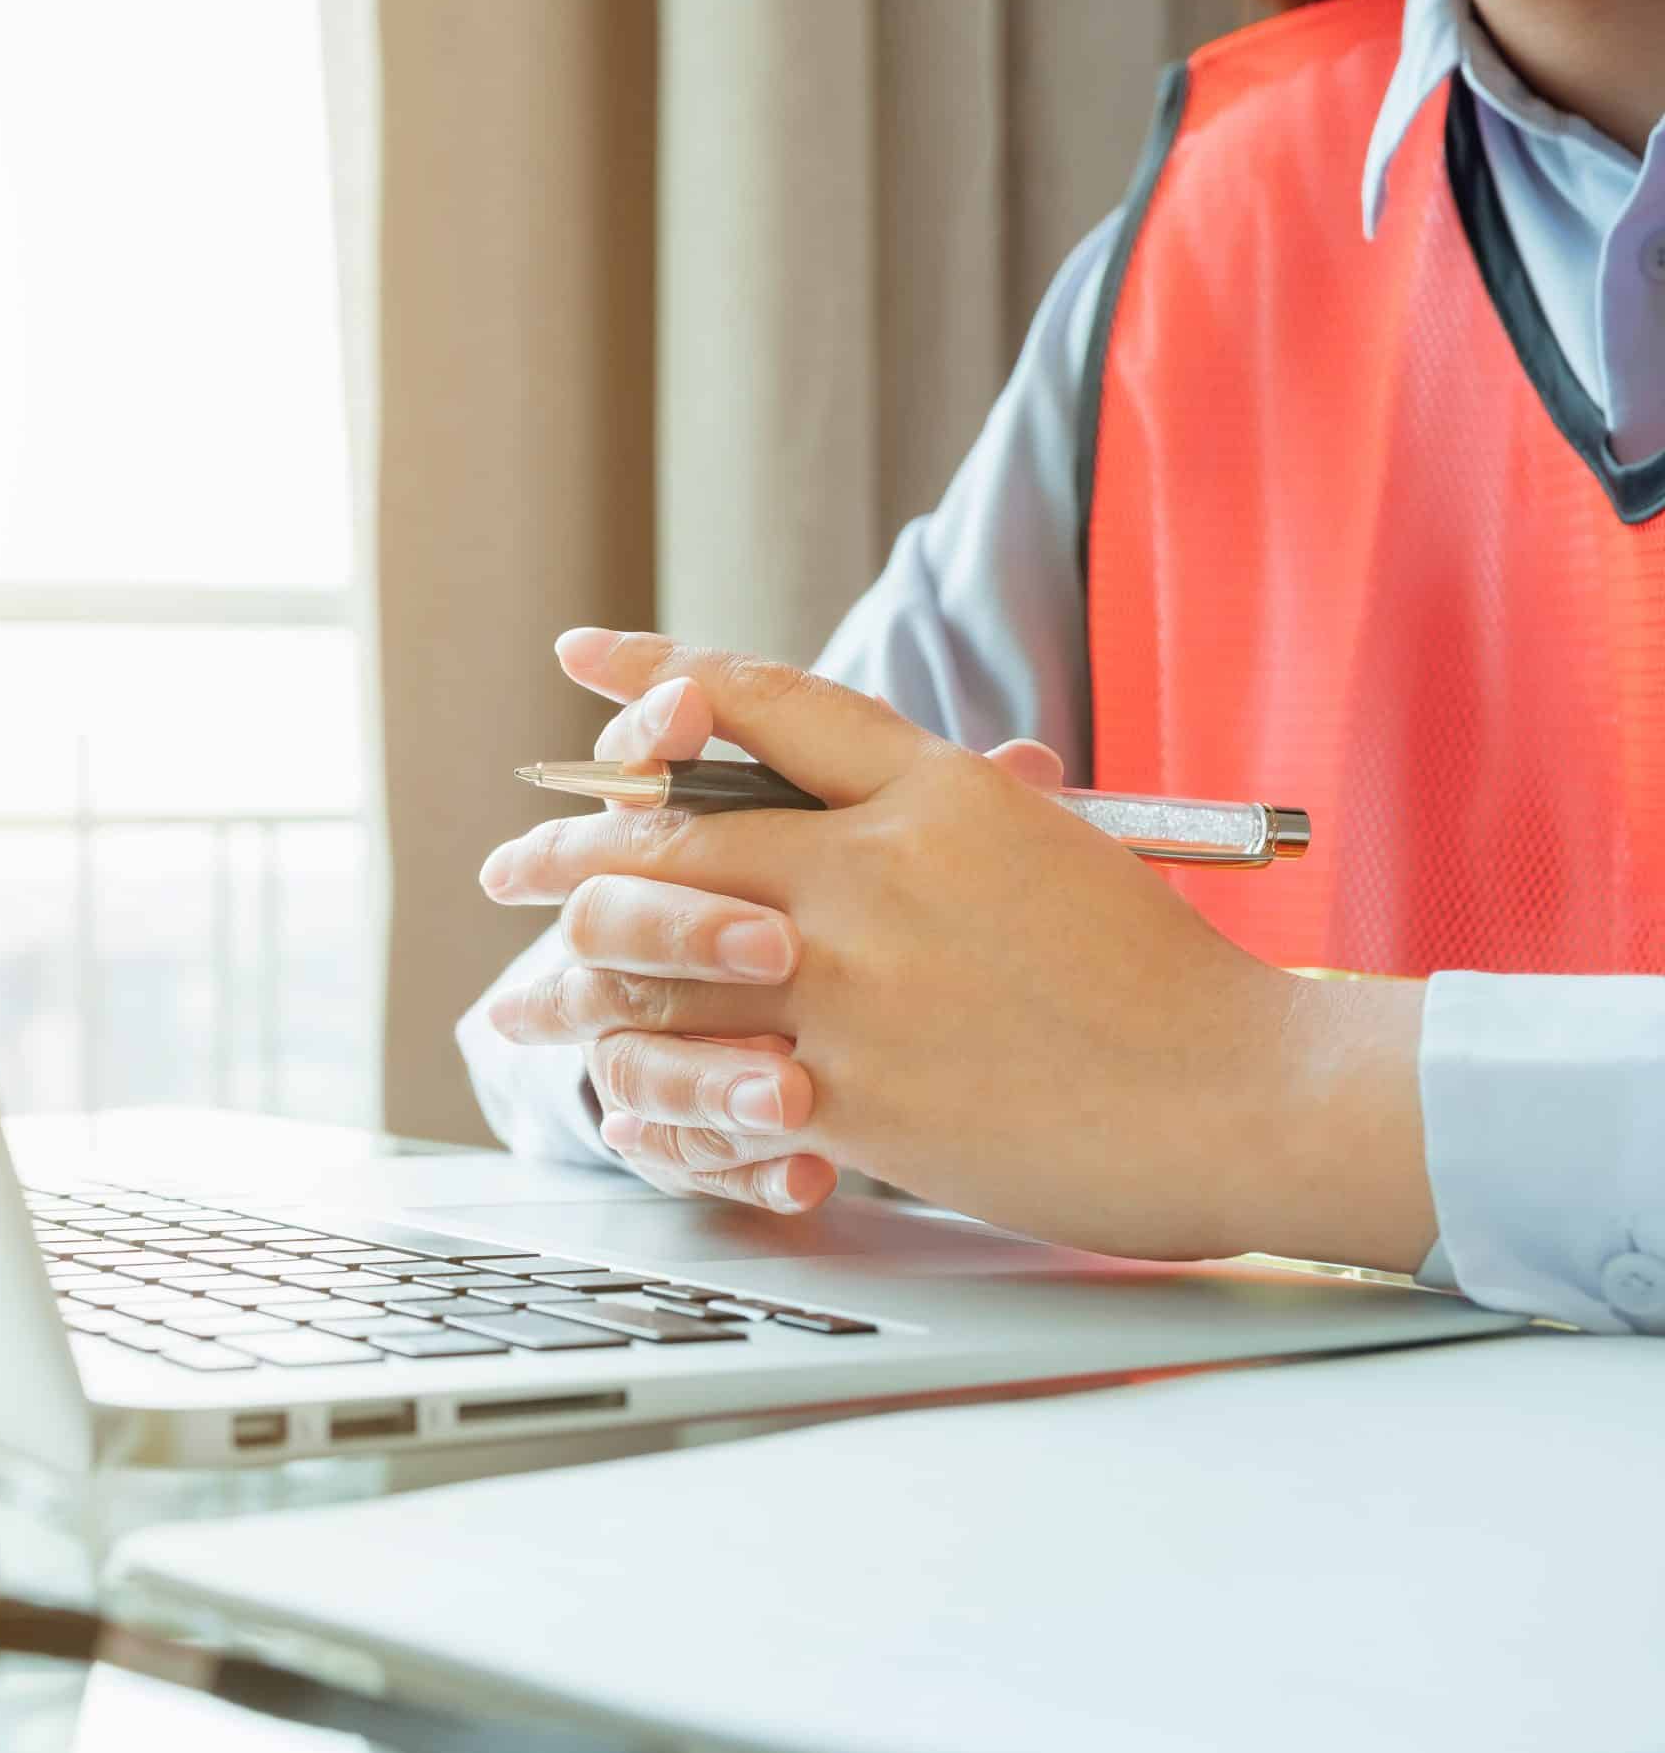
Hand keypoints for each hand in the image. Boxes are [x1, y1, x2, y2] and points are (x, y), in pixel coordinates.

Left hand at [480, 631, 1435, 1268]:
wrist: (1244, 1094)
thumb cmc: (1162, 980)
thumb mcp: (1049, 853)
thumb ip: (937, 817)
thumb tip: (842, 800)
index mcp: (935, 789)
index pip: (767, 699)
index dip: (658, 672)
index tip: (580, 657)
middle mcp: (875, 869)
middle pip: (670, 833)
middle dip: (565, 850)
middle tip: (508, 868)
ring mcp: (851, 984)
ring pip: (656, 958)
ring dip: (573, 979)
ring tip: (525, 1001)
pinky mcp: (846, 1094)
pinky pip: (701, 1079)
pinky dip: (645, 1086)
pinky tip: (608, 1095)